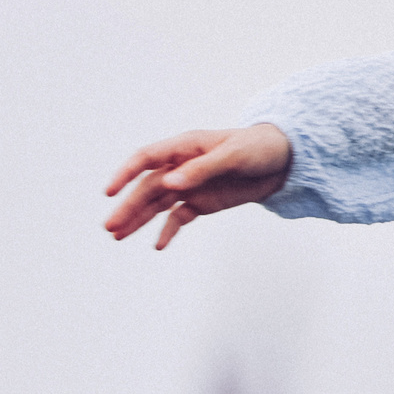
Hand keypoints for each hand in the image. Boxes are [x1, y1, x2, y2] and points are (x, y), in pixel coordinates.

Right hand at [104, 124, 293, 250]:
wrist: (284, 161)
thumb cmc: (259, 147)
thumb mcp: (234, 156)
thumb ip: (202, 169)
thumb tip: (171, 183)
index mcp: (185, 147)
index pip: (146, 158)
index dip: (125, 173)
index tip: (109, 192)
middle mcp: (181, 167)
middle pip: (147, 187)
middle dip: (128, 206)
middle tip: (110, 227)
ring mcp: (190, 186)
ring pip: (157, 205)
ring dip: (138, 219)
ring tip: (118, 236)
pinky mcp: (201, 202)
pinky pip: (179, 218)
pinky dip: (169, 230)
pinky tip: (159, 245)